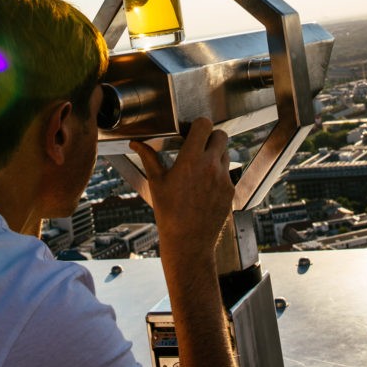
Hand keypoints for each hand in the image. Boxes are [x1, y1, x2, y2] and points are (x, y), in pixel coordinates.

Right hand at [130, 118, 233, 258]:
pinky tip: (205, 185)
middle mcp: (211, 166)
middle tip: (198, 145)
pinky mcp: (230, 190)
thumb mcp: (156, 182)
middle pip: (220, 135)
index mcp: (191, 160)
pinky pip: (227, 173)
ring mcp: (223, 178)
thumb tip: (136, 144)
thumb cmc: (169, 213)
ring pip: (226, 153)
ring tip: (200, 167)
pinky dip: (218, 173)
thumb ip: (148, 158)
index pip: (204, 125)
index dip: (198, 125)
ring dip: (215, 154)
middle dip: (210, 137)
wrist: (188, 241)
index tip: (191, 131)